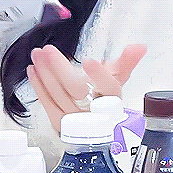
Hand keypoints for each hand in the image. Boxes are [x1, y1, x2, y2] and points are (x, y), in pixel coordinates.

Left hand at [26, 43, 146, 132]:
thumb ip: (126, 61)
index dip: (100, 76)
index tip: (90, 61)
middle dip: (60, 67)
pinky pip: (46, 103)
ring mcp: (75, 119)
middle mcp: (94, 111)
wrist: (94, 126)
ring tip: (37, 54)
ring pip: (57, 94)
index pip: (109, 88)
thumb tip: (140, 46)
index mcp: (112, 99)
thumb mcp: (116, 79)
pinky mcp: (59, 123)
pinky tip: (33, 70)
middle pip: (76, 89)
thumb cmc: (103, 98)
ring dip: (45, 72)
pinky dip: (38, 85)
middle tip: (48, 49)